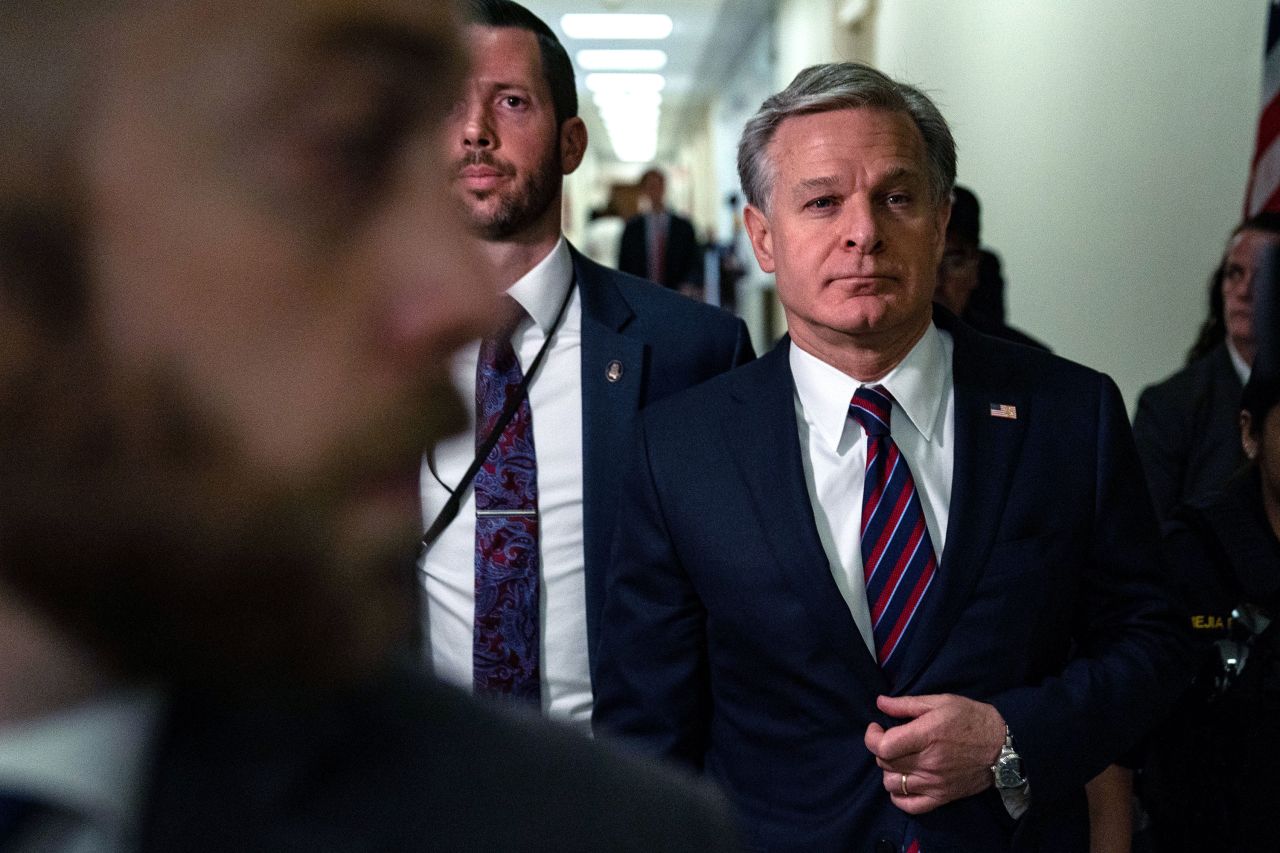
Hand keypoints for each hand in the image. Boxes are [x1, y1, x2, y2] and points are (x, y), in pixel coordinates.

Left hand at [863, 693, 1005, 813]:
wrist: (1003, 746)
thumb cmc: (970, 718)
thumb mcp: (940, 702)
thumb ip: (907, 704)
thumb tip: (880, 703)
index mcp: (926, 736)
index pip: (883, 746)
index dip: (872, 736)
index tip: (877, 727)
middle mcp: (928, 763)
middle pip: (885, 763)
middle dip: (882, 749)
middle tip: (893, 739)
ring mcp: (935, 783)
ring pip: (892, 784)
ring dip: (890, 771)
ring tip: (900, 759)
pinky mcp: (942, 797)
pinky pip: (910, 806)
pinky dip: (899, 796)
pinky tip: (903, 782)